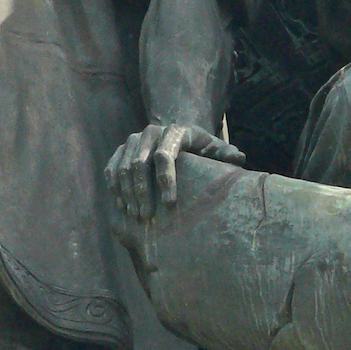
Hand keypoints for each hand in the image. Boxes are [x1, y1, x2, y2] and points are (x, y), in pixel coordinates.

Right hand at [107, 122, 245, 221]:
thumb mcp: (214, 148)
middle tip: (148, 217)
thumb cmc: (199, 147)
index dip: (166, 180)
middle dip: (143, 192)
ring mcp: (133, 140)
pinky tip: (121, 205)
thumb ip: (225, 154)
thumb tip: (238, 158)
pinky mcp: (121, 149)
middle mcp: (150, 132)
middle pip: (139, 164)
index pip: (164, 155)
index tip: (170, 204)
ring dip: (128, 193)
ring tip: (135, 216)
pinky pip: (112, 168)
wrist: (176, 136)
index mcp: (174, 132)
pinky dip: (115, 187)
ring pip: (123, 167)